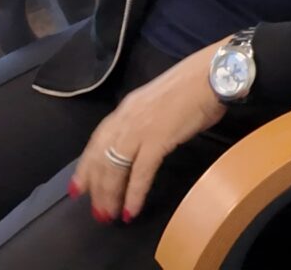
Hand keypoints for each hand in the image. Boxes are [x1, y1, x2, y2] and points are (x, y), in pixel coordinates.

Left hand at [73, 44, 227, 223]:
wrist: (212, 74)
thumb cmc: (193, 85)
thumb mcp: (157, 102)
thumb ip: (145, 119)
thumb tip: (143, 140)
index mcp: (126, 108)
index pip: (96, 142)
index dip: (85, 168)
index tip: (78, 188)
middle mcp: (126, 119)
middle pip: (101, 159)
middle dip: (97, 189)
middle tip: (98, 211)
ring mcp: (140, 129)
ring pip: (114, 168)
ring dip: (110, 195)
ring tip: (110, 215)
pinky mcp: (158, 139)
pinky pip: (140, 172)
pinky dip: (134, 194)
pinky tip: (131, 210)